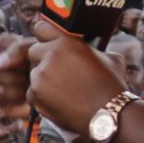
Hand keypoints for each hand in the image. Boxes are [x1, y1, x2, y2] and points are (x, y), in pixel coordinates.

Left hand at [21, 17, 131, 137]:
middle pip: (34, 52)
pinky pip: (32, 93)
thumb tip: (89, 49)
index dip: (46, 38)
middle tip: (59, 72)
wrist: (107, 113)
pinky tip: (59, 101)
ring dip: (43, 80)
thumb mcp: (109, 57)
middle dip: (43, 60)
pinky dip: (41, 98)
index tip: (49, 45)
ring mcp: (40, 75)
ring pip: (33, 73)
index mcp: (66, 41)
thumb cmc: (111, 86)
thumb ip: (91, 49)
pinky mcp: (35, 94)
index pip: (41, 29)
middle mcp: (50, 55)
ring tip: (64, 91)